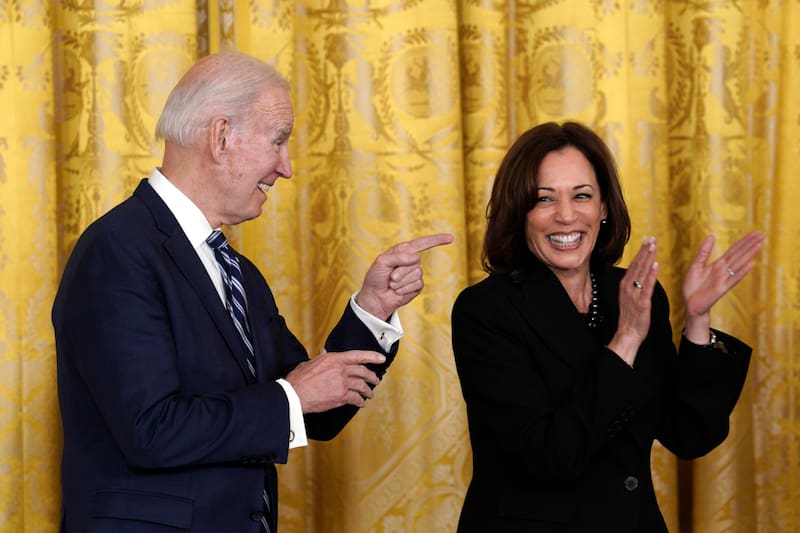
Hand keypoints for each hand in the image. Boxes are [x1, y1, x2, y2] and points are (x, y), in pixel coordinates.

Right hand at [285, 349, 385, 412]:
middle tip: (375, 380)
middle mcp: (341, 369)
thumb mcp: (310, 362)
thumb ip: (320, 357)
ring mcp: (342, 383)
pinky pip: (356, 398)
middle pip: (363, 371)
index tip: (381, 358)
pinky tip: (361, 404)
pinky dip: (360, 402)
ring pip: (362, 385)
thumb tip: (324, 351)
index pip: (358, 355)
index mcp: (334, 358)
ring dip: (368, 391)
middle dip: (372, 376)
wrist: (295, 394)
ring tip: (370, 394)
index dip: (372, 356)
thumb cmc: (299, 379)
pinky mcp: (341, 396)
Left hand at [356, 233, 453, 319]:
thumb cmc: (376, 277)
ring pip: (416, 274)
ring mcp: (415, 274)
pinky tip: (397, 291)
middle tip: (390, 277)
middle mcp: (411, 261)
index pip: (423, 243)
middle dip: (401, 270)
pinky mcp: (417, 287)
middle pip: (416, 261)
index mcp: (403, 251)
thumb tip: (417, 257)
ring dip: (401, 281)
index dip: (437, 240)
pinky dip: (405, 289)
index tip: (450, 238)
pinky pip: (417, 284)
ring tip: (392, 284)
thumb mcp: (382, 261)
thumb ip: (399, 256)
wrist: (375, 297)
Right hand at [608, 237, 658, 365]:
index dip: (641, 252)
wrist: (628, 333)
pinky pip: (647, 286)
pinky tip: (656, 265)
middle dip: (645, 251)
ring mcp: (634, 294)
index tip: (647, 240)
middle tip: (652, 238)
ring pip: (642, 272)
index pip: (634, 264)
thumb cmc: (630, 316)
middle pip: (638, 265)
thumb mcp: (629, 297)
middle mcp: (628, 287)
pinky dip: (651, 275)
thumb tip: (640, 273)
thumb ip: (634, 284)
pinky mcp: (641, 302)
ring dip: (648, 258)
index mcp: (625, 284)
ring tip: (653, 246)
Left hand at [682, 231, 763, 340]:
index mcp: (717, 265)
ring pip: (739, 264)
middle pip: (739, 255)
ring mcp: (724, 279)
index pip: (733, 250)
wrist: (690, 304)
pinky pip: (734, 278)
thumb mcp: (696, 265)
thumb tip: (711, 236)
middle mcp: (723, 270)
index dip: (743, 242)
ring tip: (759, 245)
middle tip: (762, 235)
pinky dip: (742, 271)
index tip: (755, 233)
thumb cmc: (693, 286)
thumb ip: (703, 252)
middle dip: (750, 245)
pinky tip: (751, 263)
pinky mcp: (722, 288)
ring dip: (749, 254)